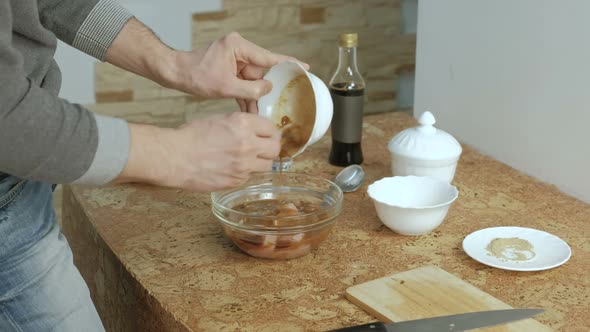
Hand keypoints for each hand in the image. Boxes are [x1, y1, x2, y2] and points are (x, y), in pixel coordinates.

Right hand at [116, 112, 280, 191]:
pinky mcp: (237, 181)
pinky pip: (250, 176)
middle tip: (264, 147)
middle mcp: (248, 144)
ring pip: (266, 165)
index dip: (269, 132)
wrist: (175, 157)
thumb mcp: (219, 119)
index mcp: (243, 124)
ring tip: (248, 159)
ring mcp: (244, 165)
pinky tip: (232, 167)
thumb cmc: (192, 135)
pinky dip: (245, 172)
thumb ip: (241, 125)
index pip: (271, 128)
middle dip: (270, 147)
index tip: (266, 134)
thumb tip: (256, 130)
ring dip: (260, 161)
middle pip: (275, 149)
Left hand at [165, 32, 308, 112]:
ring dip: (256, 97)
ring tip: (264, 112)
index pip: (269, 57)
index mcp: (239, 47)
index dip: (288, 64)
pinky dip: (246, 97)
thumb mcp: (225, 87)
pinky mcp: (230, 70)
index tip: (305, 67)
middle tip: (282, 100)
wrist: (175, 74)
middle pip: (262, 71)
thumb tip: (268, 89)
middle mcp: (239, 51)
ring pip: (254, 81)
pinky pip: (244, 84)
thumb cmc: (195, 75)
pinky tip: (251, 111)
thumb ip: (251, 89)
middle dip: (268, 89)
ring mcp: (235, 61)